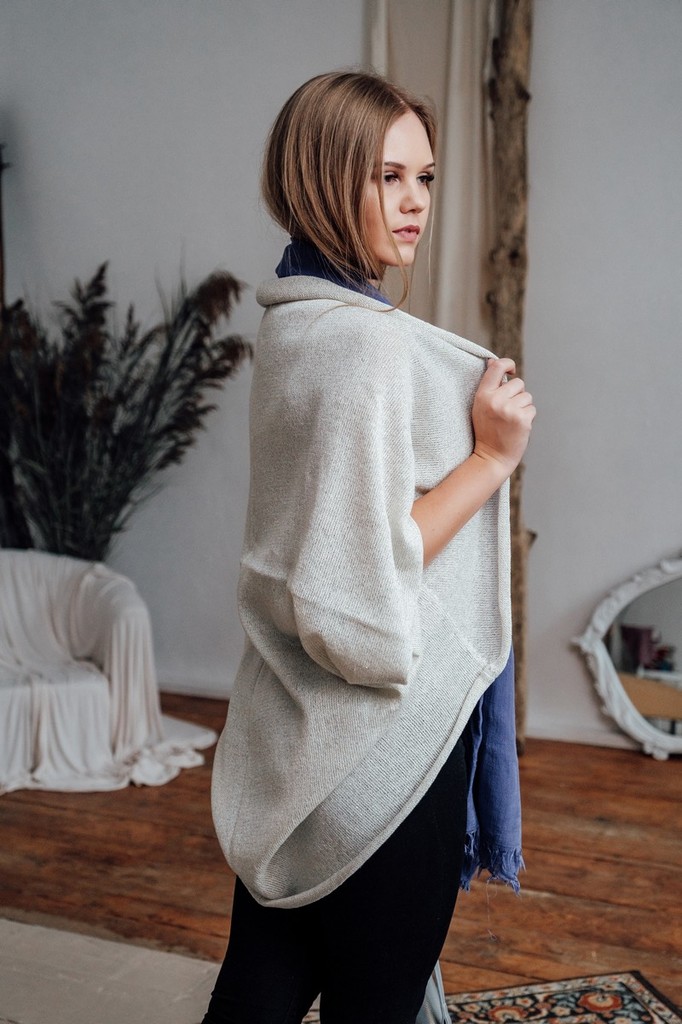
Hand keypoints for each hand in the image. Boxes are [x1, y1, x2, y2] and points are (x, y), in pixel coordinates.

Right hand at [471, 357, 535, 477]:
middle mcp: (495, 400)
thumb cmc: (487, 431)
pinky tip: (517, 427)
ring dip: (523, 406)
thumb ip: (488, 385)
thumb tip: (493, 361)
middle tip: (507, 411)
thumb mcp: (480, 406)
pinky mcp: (522, 419)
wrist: (491, 457)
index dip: (508, 363)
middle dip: (517, 394)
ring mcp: (509, 409)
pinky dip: (527, 417)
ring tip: (511, 420)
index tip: (512, 370)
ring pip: (527, 396)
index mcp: (483, 395)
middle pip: (518, 383)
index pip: (497, 366)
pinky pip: (532, 408)